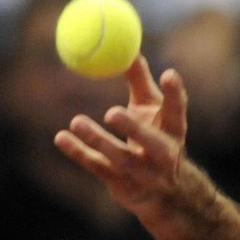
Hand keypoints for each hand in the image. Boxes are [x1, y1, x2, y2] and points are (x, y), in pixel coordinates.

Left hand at [54, 55, 188, 219]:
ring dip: (99, 141)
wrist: (164, 193)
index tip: (169, 74)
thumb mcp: (151, 110)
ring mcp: (144, 174)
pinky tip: (61, 138)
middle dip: (134, 129)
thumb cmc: (155, 137)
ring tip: (77, 121)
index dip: (175, 94)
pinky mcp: (123, 185)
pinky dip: (79, 152)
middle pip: (152, 143)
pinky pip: (98, 168)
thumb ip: (141, 81)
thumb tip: (130, 47)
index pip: (178, 111)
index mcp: (174, 131)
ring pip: (121, 159)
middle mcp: (163, 154)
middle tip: (112, 112)